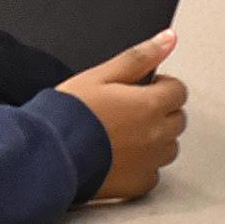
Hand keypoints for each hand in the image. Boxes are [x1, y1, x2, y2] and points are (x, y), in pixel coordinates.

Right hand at [57, 30, 188, 202]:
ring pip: (169, 147)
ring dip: (155, 139)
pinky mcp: (137, 184)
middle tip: (129, 111)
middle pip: (177, 119)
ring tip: (123, 135)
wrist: (46, 154)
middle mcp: (156, 135)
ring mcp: (149, 162)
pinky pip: (153, 173)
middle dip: (160, 112)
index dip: (160, 86)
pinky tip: (120, 158)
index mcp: (150, 105)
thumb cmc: (68, 114)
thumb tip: (169, 39)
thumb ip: (140, 57)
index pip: (178, 91)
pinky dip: (142, 166)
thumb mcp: (101, 75)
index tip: (140, 89)